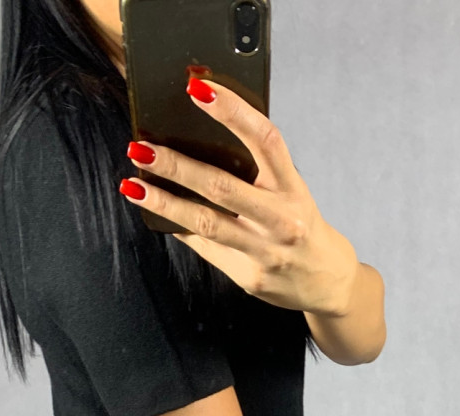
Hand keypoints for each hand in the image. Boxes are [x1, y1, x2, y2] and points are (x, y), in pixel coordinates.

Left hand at [121, 77, 359, 315]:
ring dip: (165, 203)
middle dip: (177, 166)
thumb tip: (199, 144)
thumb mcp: (290, 192)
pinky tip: (157, 214)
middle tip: (141, 148)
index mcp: (293, 188)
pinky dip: (179, 228)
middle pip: (223, 187)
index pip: (265, 140)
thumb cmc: (300, 226)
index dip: (233, 111)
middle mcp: (281, 219)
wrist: (326, 283)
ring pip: (207, 223)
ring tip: (133, 185)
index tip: (197, 89)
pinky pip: (206, 249)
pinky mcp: (250, 277)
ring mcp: (265, 252)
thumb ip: (257, 172)